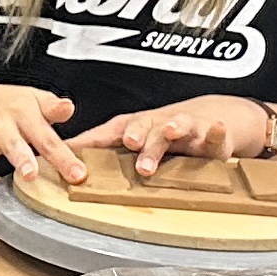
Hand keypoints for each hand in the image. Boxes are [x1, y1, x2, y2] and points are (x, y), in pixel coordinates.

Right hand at [0, 79, 83, 189]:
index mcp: (22, 112)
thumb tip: (69, 107)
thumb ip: (52, 109)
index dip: (63, 157)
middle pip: (11, 143)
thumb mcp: (34, 100)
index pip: (46, 136)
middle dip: (19, 158)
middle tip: (30, 174)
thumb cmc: (9, 105)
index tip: (78, 174)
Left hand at [85, 98, 273, 174]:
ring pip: (178, 127)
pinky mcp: (210, 138)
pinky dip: (215, 131)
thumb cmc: (161, 131)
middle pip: (145, 127)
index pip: (111, 131)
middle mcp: (157, 125)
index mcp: (135, 127)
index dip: (94, 139)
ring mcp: (185, 129)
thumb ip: (100, 147)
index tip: (76, 148)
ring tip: (170, 132)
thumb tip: (60, 158)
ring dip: (173, 129)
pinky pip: (214, 134)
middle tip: (131, 143)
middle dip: (138, 134)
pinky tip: (216, 129)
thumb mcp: (131, 138)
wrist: (206, 117)